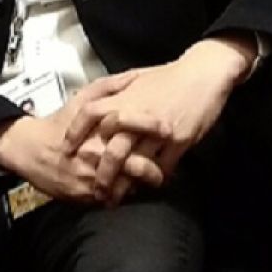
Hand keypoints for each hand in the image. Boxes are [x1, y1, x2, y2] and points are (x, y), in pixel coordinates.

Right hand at [0, 71, 166, 202]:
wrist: (32, 150)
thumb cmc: (59, 122)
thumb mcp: (83, 98)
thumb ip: (110, 87)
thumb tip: (135, 78)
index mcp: (100, 129)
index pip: (136, 132)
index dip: (155, 133)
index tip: (170, 131)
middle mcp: (98, 155)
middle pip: (138, 167)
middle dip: (156, 170)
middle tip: (165, 168)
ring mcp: (93, 177)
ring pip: (128, 187)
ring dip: (141, 185)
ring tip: (150, 180)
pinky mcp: (86, 195)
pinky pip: (112, 199)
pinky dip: (123, 195)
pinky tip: (128, 189)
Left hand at [63, 35, 256, 203]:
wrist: (203, 73)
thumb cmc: (171, 76)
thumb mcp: (138, 78)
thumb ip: (117, 91)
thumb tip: (99, 102)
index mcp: (126, 98)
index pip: (91, 114)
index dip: (76, 131)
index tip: (68, 147)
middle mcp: (139, 116)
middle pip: (113, 150)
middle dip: (102, 173)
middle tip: (96, 188)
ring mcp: (159, 131)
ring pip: (136, 165)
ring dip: (125, 184)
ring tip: (117, 197)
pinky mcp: (179, 141)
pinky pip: (162, 167)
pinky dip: (152, 179)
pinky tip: (147, 186)